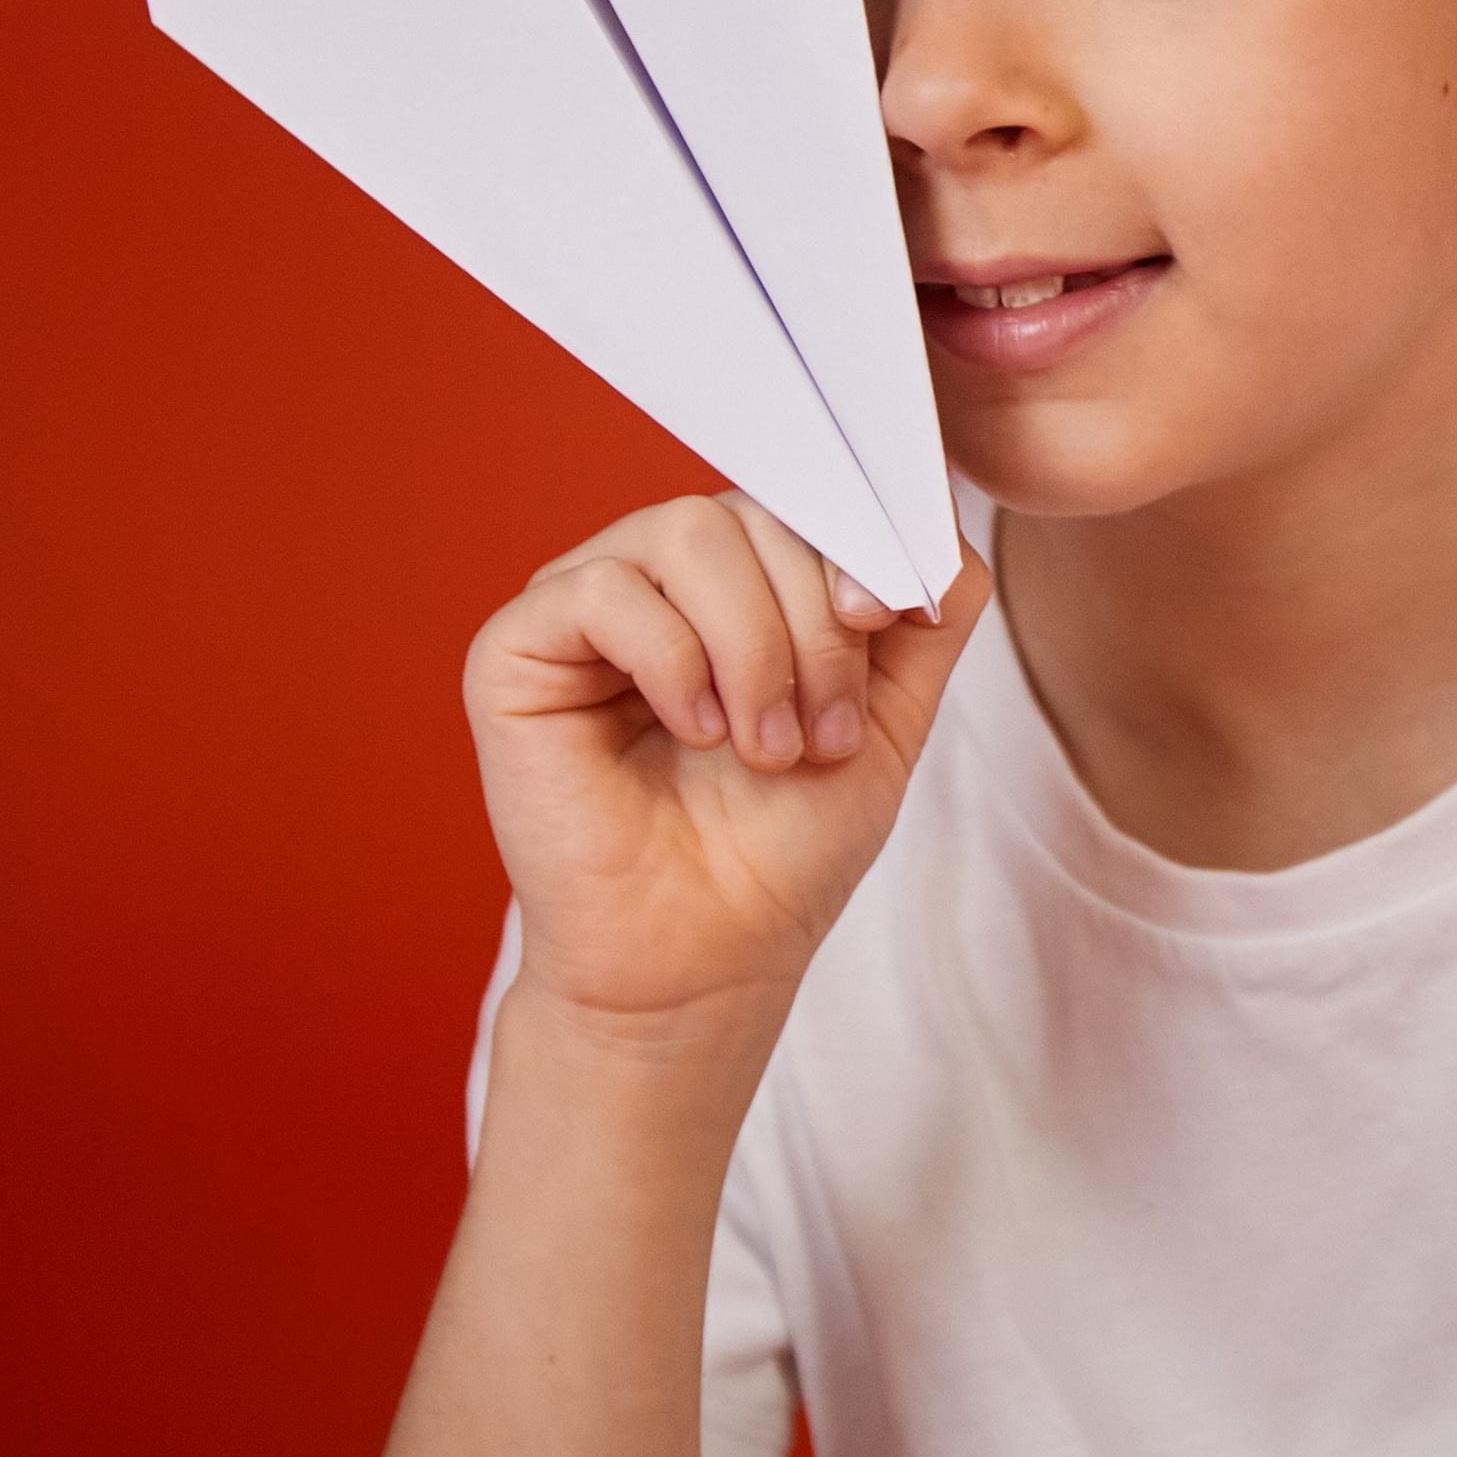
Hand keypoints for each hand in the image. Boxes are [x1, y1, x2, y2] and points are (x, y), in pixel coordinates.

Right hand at [463, 491, 989, 1045]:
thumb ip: (925, 615)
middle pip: (747, 510)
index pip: (797, 498)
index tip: (883, 620)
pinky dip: (671, 658)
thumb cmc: (782, 847)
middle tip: (819, 732)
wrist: (706, 958)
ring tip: (763, 747)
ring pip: (684, 533)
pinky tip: (694, 730)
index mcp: (737, 581)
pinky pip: (603, 591)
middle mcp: (657, 577)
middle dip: (809, 620)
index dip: (851, 543)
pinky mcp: (516, 650)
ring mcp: (582, 606)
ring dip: (751, 644)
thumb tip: (940, 523)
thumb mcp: (886, 716)